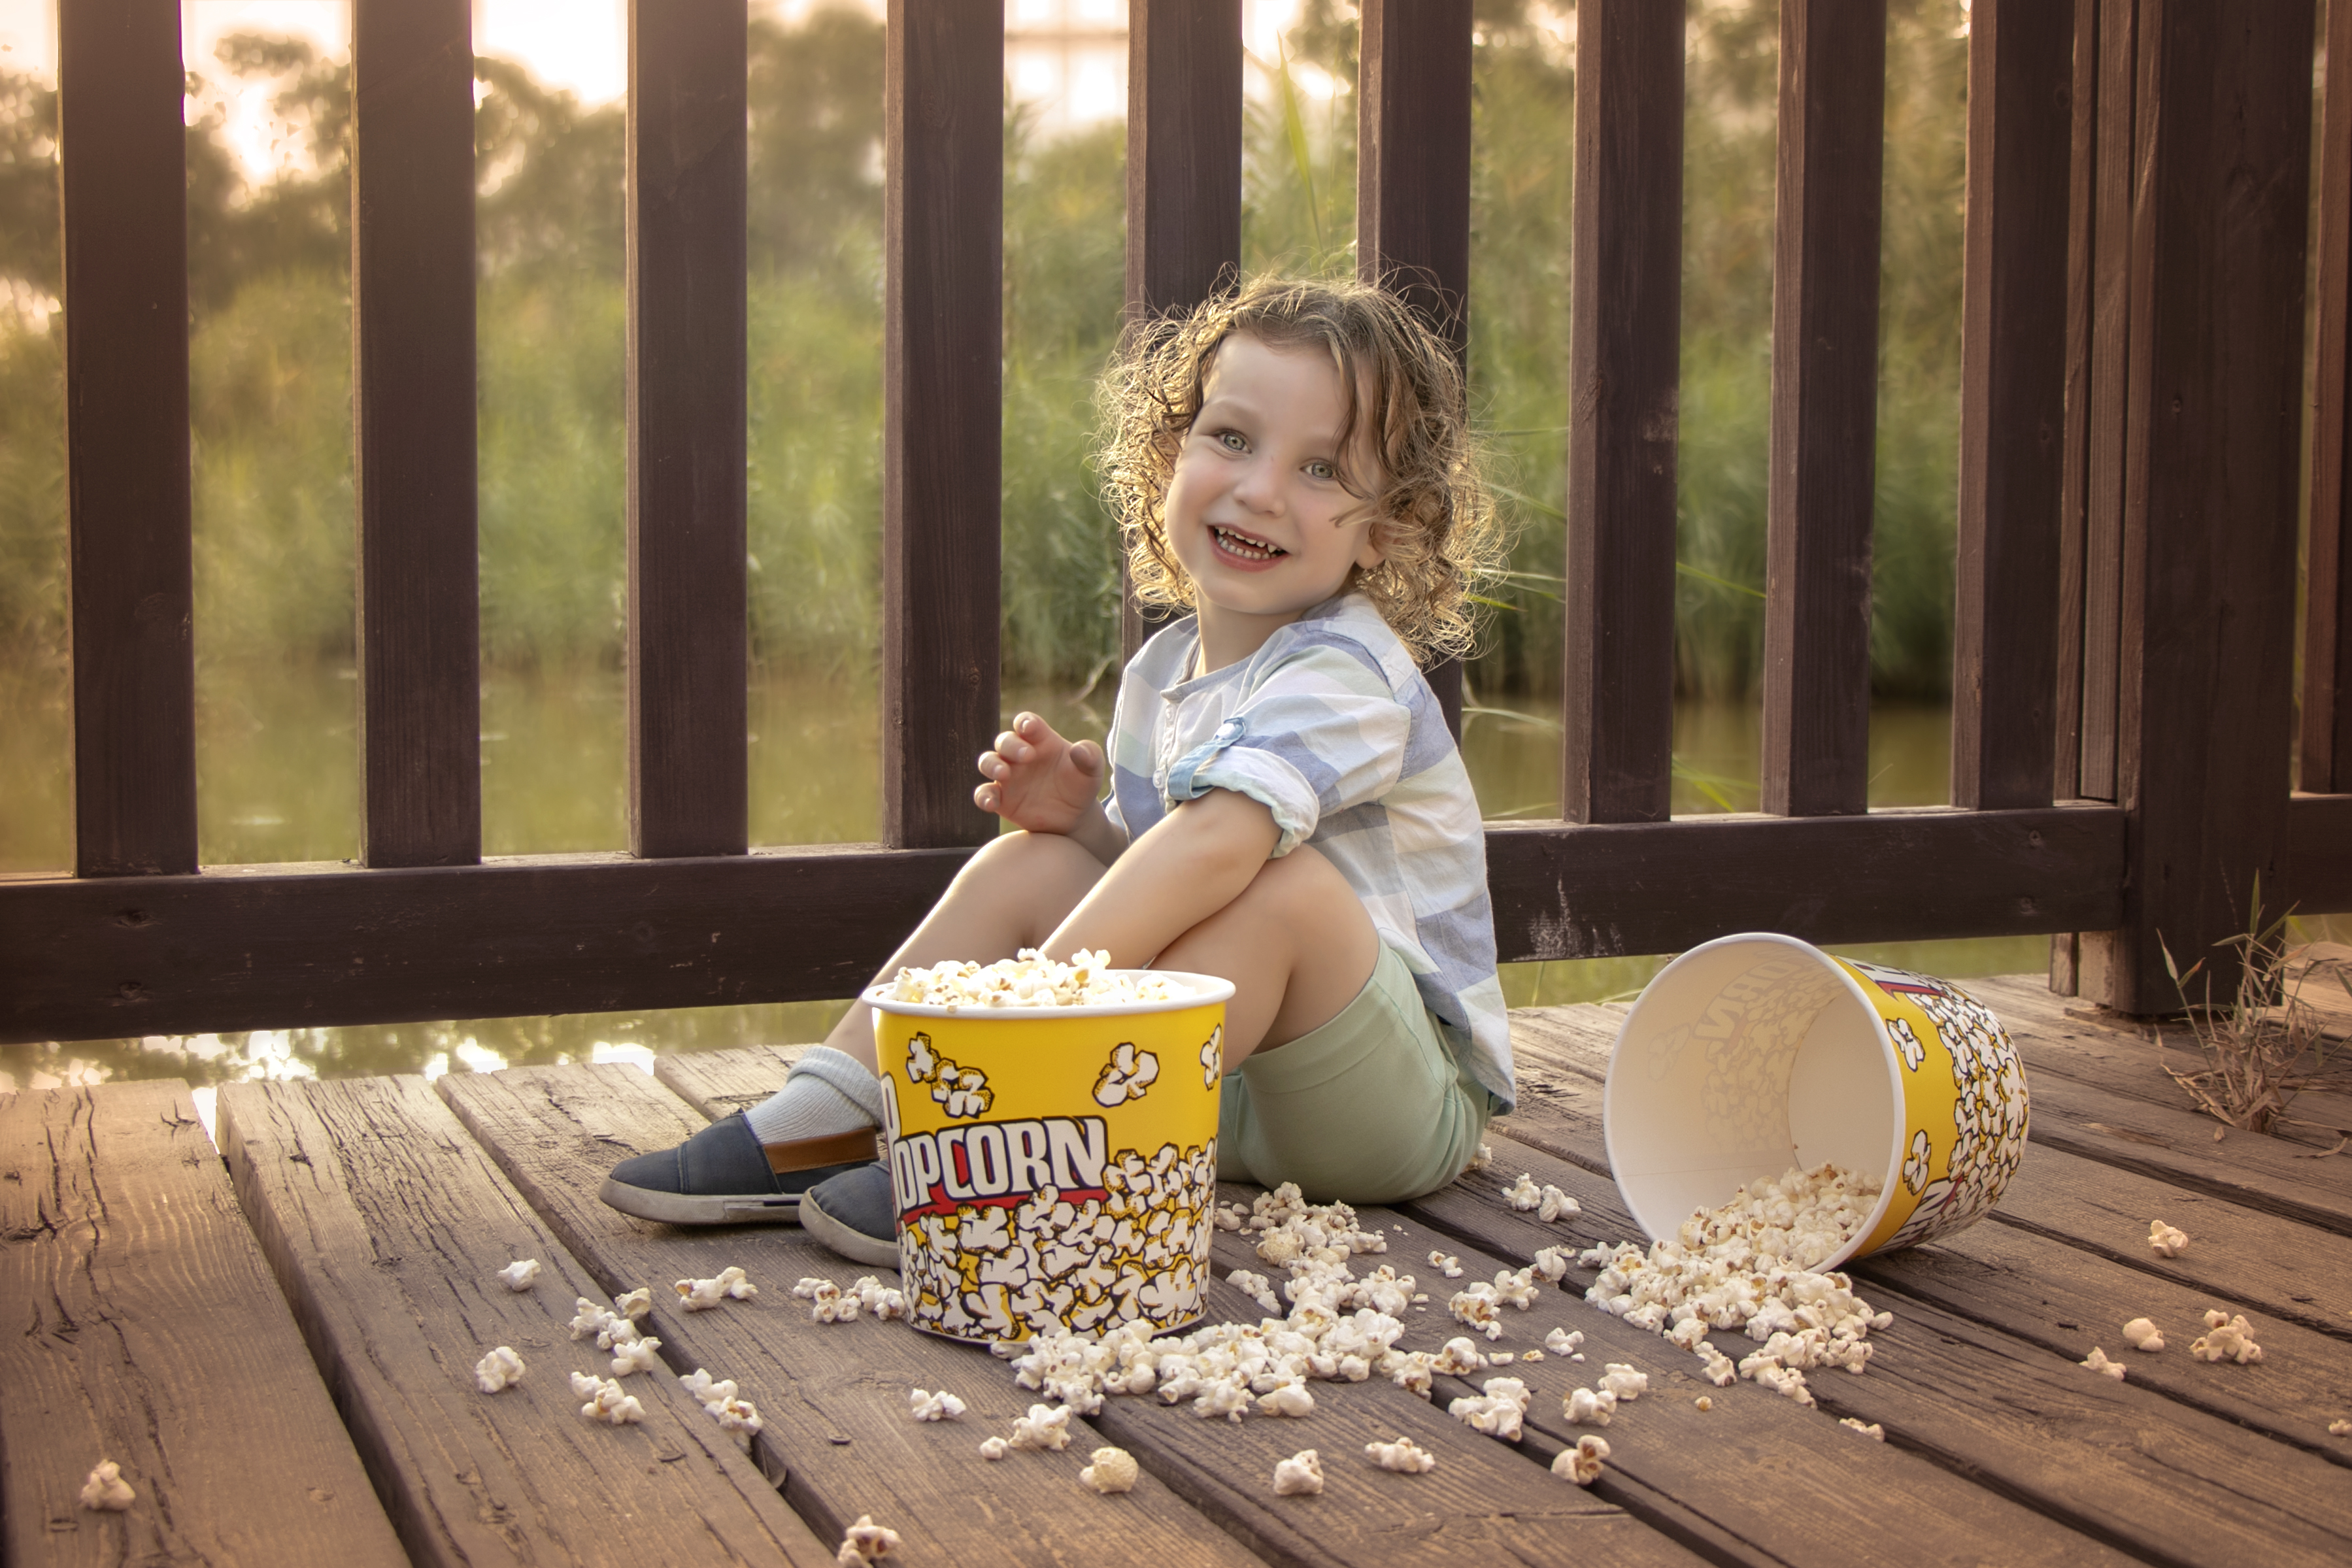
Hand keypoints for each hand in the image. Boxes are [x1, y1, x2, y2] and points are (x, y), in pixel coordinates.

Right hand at [975, 713, 1105, 834]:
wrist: (1074, 816)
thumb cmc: (1081, 785)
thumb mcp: (1092, 771)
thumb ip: (1090, 756)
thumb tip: (1079, 749)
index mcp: (1040, 740)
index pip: (1026, 723)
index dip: (1025, 722)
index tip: (1028, 728)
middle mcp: (1019, 755)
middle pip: (1004, 741)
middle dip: (1010, 745)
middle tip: (1026, 756)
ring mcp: (1008, 776)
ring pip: (988, 762)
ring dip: (991, 764)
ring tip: (1003, 773)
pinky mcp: (1001, 799)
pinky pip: (984, 794)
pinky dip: (983, 797)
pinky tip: (992, 803)